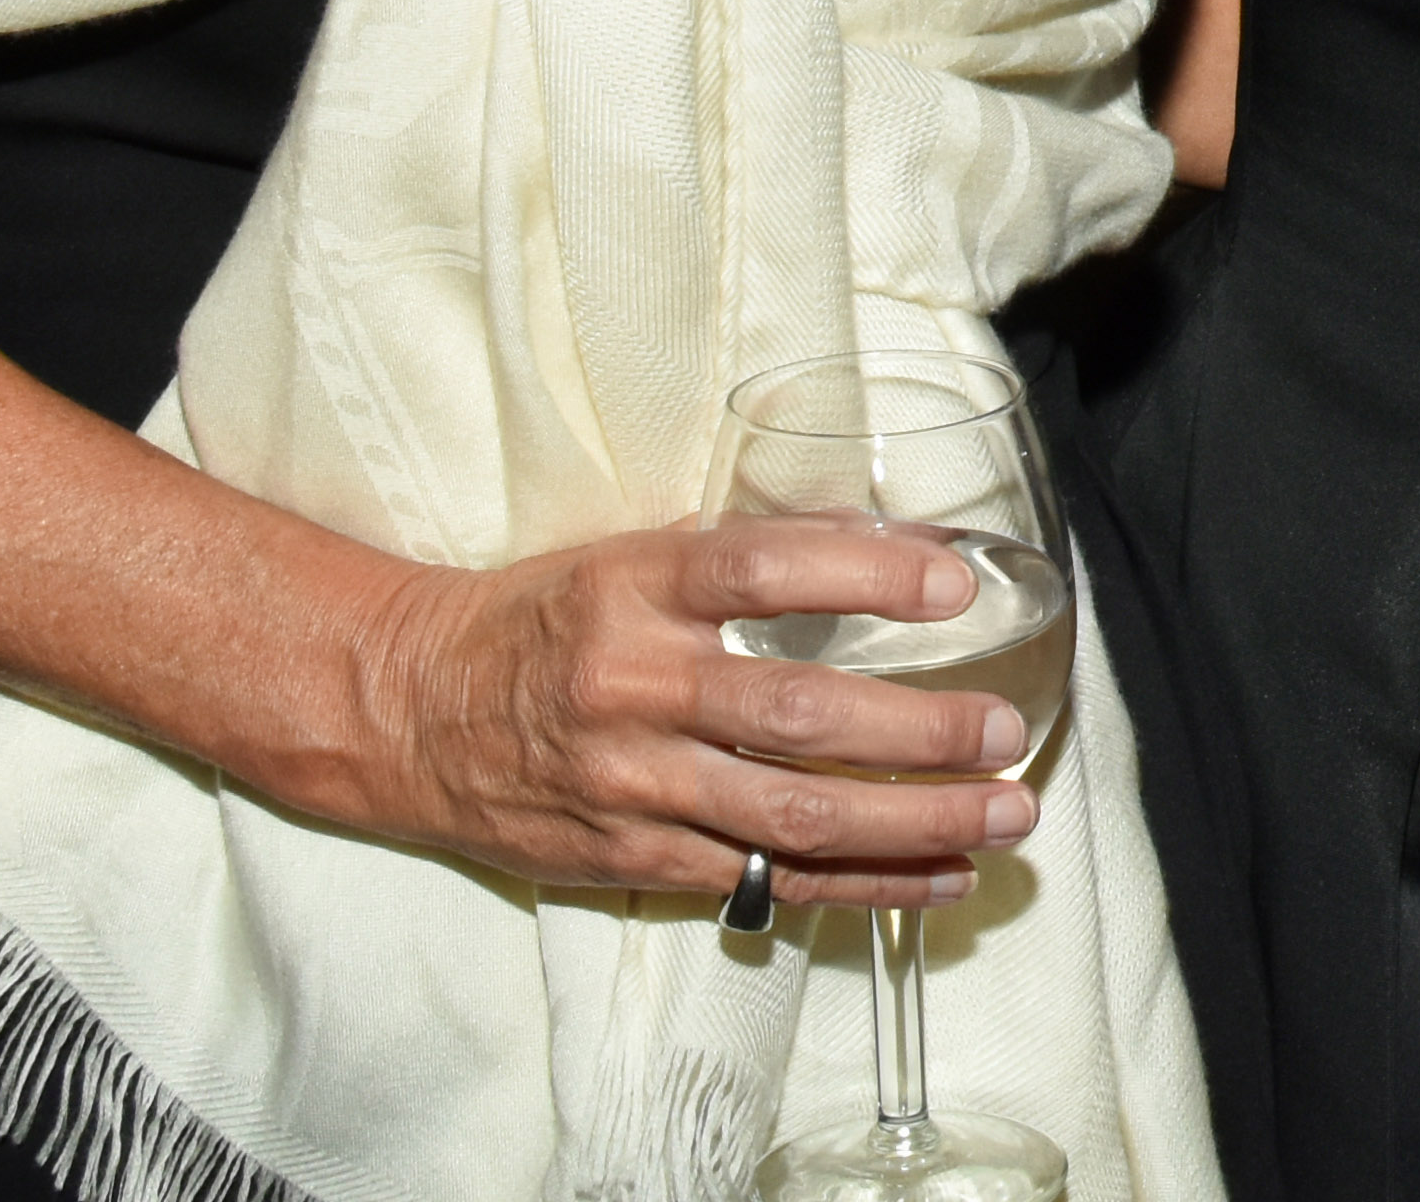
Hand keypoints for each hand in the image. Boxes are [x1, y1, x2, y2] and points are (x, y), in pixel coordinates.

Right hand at [320, 517, 1046, 913]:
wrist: (411, 710)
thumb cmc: (546, 619)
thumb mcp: (632, 557)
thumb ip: (750, 557)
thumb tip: (896, 537)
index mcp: (635, 588)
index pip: (761, 569)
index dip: (865, 571)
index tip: (956, 580)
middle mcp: (635, 686)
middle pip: (795, 715)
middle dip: (918, 733)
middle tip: (1007, 734)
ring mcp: (634, 782)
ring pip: (792, 813)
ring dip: (914, 821)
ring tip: (1005, 815)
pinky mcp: (634, 855)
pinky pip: (765, 876)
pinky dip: (863, 882)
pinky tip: (940, 874)